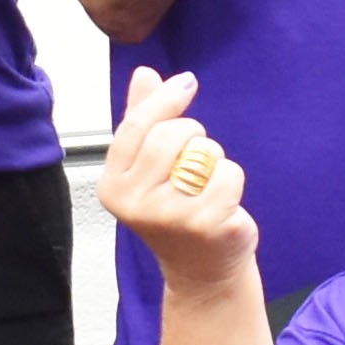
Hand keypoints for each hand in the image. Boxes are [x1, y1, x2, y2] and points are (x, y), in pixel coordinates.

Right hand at [95, 67, 255, 270]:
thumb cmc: (175, 212)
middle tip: (194, 164)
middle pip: (173, 135)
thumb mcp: (150, 167)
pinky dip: (232, 181)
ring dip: (214, 162)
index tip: (187, 83)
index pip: (137, 126)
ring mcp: (170, 216)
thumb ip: (143, 120)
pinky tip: (223, 205)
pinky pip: (229, 174)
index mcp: (112, 185)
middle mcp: (134, 203)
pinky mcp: (206, 224)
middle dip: (193, 137)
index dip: (165, 99)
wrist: (201, 270)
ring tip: (205, 190)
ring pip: (204, 152)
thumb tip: (144, 74)